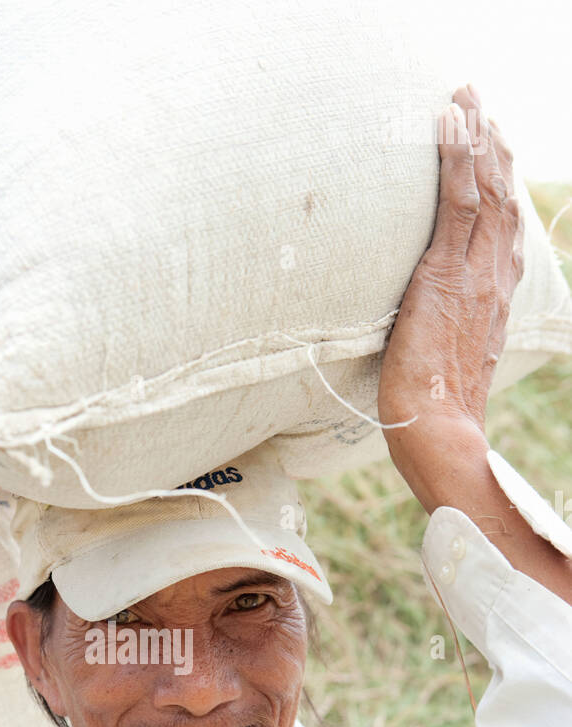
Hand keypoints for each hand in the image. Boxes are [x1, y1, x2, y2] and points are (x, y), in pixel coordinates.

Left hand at [377, 84, 523, 494]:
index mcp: (495, 300)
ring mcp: (474, 276)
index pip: (503, 229)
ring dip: (474, 138)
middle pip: (501, 198)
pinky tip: (447, 127)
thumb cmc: (432, 412)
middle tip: (478, 104)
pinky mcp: (445, 276)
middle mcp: (494, 281)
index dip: (500, 184)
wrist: (438, 431)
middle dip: (492, 146)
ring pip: (484, 191)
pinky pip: (457, 205)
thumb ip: (442, 338)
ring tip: (462, 98)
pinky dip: (456, 160)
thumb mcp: (445, 365)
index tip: (492, 150)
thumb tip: (420, 334)